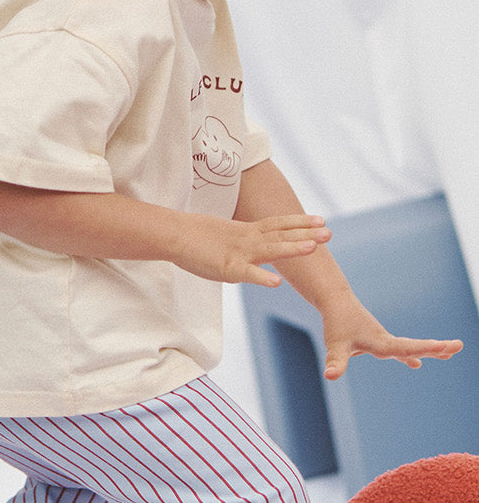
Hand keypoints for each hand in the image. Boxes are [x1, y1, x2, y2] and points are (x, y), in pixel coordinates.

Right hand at [176, 211, 331, 287]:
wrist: (173, 235)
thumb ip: (239, 244)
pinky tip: (277, 283)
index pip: (278, 224)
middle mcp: (247, 240)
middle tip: (329, 232)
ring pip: (271, 250)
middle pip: (281, 235)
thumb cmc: (194, 239)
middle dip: (306, 233)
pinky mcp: (226, 268)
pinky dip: (262, 278)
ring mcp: (239, 253)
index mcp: (247, 232)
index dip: (299, 222)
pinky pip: (247, 274)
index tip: (320, 219)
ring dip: (293, 248)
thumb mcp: (223, 238)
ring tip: (313, 247)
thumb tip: (247, 250)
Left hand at [321, 300, 463, 379]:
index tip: (444, 346)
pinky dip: (409, 356)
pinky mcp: (379, 340)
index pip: (405, 348)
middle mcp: (387, 341)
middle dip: (436, 348)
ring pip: (410, 347)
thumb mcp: (335, 346)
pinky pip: (399, 349)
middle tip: (458, 346)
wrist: (336, 302)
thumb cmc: (336, 323)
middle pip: (415, 346)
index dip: (424, 349)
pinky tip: (416, 364)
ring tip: (449, 353)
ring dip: (430, 350)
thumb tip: (330, 376)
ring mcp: (385, 340)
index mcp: (381, 342)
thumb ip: (335, 362)